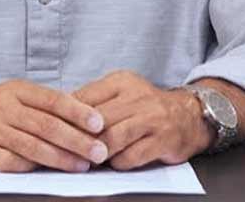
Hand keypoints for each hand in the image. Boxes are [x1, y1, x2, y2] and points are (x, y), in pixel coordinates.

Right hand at [0, 79, 108, 172]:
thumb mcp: (14, 95)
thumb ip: (43, 105)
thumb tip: (83, 118)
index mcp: (17, 90)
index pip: (53, 100)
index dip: (78, 112)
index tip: (99, 123)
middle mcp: (4, 108)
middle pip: (46, 125)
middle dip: (76, 140)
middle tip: (99, 151)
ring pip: (31, 146)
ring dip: (60, 158)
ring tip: (81, 165)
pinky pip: (9, 162)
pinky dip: (30, 167)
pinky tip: (46, 171)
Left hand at [73, 70, 213, 169]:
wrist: (189, 115)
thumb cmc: (146, 107)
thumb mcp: (121, 92)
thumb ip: (94, 100)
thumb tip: (59, 114)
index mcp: (121, 82)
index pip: (84, 98)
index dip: (66, 118)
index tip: (55, 131)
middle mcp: (137, 97)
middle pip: (96, 120)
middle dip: (79, 139)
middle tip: (68, 150)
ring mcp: (152, 118)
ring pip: (112, 139)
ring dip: (97, 153)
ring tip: (90, 159)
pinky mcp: (163, 140)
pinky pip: (131, 156)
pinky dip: (118, 162)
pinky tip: (116, 162)